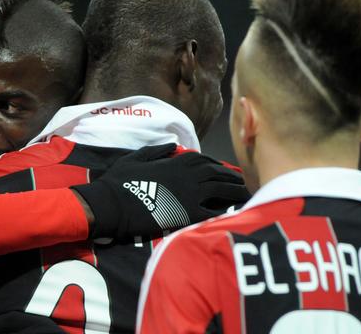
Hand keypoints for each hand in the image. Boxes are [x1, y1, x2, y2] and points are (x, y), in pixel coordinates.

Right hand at [72, 143, 248, 238]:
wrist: (113, 204)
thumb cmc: (121, 180)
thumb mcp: (136, 157)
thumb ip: (157, 151)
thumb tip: (172, 146)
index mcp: (176, 161)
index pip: (204, 160)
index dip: (217, 165)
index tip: (224, 170)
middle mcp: (188, 175)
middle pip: (218, 174)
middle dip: (231, 178)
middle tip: (243, 183)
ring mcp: (190, 194)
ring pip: (221, 191)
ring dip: (235, 193)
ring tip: (246, 196)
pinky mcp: (187, 214)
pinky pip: (212, 213)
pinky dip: (224, 213)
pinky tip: (233, 215)